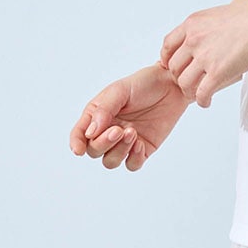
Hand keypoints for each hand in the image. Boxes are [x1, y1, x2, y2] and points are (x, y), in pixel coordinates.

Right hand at [69, 64, 190, 169]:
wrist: (171, 84)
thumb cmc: (143, 83)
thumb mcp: (119, 90)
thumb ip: (104, 110)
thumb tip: (90, 133)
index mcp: (98, 116)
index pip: (80, 134)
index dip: (76, 143)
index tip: (79, 150)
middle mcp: (108, 131)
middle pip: (94, 151)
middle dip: (103, 144)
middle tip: (119, 130)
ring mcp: (125, 142)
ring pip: (111, 161)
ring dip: (118, 151)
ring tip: (132, 132)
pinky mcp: (142, 148)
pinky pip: (132, 165)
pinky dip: (133, 158)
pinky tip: (140, 143)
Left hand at [159, 0, 247, 107]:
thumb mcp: (218, 14)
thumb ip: (205, 27)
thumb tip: (204, 39)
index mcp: (193, 23)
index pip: (168, 45)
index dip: (167, 59)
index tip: (171, 65)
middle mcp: (194, 39)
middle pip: (174, 66)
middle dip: (179, 76)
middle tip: (188, 82)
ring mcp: (205, 56)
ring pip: (184, 82)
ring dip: (189, 91)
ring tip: (197, 93)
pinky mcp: (217, 72)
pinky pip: (201, 93)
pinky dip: (202, 101)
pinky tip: (207, 101)